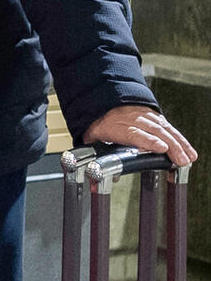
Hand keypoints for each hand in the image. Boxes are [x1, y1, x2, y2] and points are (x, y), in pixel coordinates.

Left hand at [82, 106, 197, 166]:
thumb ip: (96, 157)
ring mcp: (143, 115)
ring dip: (178, 143)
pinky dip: (179, 137)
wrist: (102, 99)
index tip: (161, 148)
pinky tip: (187, 148)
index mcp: (114, 125)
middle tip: (180, 160)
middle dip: (170, 146)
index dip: (148, 141)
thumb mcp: (91, 139)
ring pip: (164, 128)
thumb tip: (98, 181)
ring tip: (188, 157)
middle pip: (154, 131)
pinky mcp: (152, 115)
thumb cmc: (97, 122)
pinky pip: (167, 126)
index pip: (133, 133)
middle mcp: (131, 118)